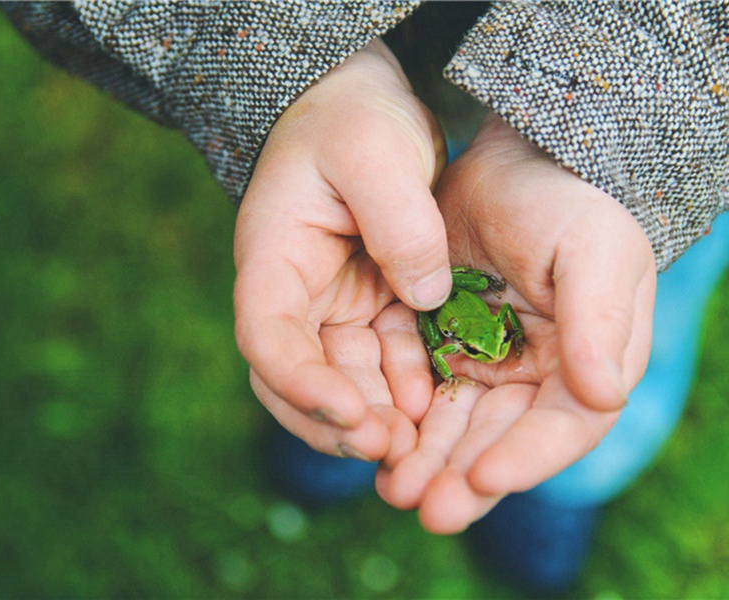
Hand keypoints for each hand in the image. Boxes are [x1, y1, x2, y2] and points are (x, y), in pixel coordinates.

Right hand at [233, 40, 447, 463]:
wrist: (360, 106)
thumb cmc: (354, 117)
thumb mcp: (375, 151)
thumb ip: (399, 222)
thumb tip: (426, 295)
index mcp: (274, 257)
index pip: (266, 335)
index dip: (298, 382)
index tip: (346, 412)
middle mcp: (294, 293)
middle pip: (297, 377)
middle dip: (335, 419)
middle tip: (385, 448)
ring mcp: (331, 305)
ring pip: (340, 380)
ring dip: (370, 417)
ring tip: (411, 446)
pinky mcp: (369, 306)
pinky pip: (380, 362)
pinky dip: (400, 389)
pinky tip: (429, 408)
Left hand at [376, 113, 656, 531]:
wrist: (510, 160)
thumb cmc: (565, 200)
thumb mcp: (593, 248)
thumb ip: (599, 320)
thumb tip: (606, 394)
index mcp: (583, 362)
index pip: (562, 426)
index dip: (526, 457)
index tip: (484, 477)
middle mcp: (534, 374)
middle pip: (499, 439)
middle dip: (463, 475)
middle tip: (426, 509)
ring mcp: (484, 360)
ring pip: (452, 424)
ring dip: (425, 460)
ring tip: (393, 490)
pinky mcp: (439, 341)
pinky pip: (416, 388)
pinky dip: (398, 418)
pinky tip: (374, 442)